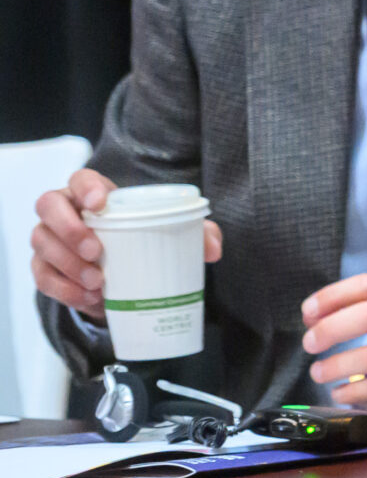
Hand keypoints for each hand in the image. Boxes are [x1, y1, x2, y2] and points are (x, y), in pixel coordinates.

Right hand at [31, 168, 223, 317]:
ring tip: (98, 283)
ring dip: (68, 264)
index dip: (85, 187)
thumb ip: (198, 234)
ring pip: (41, 243)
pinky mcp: (44, 267)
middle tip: (98, 252)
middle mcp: (64, 211)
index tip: (100, 204)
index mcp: (94, 194)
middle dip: (69, 229)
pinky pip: (42, 277)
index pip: (80, 179)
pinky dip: (64, 290)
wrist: (123, 275)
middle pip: (48, 206)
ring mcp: (49, 239)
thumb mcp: (174, 234)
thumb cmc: (144, 240)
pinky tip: (87, 299)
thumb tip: (213, 249)